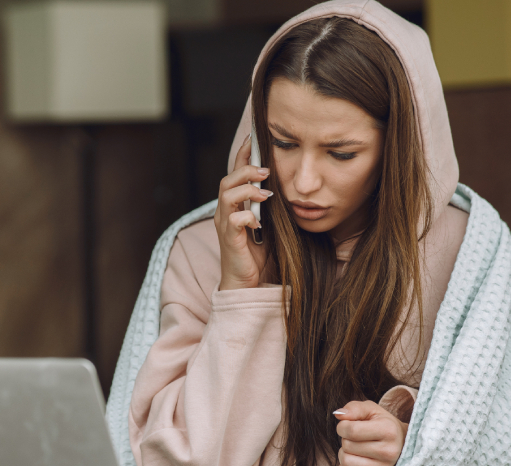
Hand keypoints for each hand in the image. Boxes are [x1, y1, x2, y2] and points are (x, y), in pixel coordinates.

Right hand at [214, 135, 272, 290]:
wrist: (246, 283)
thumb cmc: (257, 253)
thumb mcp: (267, 223)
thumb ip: (270, 206)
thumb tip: (284, 185)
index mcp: (233, 206)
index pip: (234, 174)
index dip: (242, 155)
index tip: (253, 138)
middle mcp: (225, 213)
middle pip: (226, 180)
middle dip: (246, 170)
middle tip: (266, 170)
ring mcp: (225, 226)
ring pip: (227, 195)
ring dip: (247, 189)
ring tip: (266, 193)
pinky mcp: (230, 240)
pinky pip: (234, 220)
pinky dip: (247, 216)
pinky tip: (259, 221)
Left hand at [333, 400, 407, 465]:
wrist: (401, 443)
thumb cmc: (382, 423)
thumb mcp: (371, 410)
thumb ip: (354, 408)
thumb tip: (338, 415)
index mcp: (388, 430)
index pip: (351, 431)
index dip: (342, 426)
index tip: (347, 425)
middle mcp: (389, 452)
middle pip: (347, 446)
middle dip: (345, 440)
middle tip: (355, 438)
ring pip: (346, 463)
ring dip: (344, 454)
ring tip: (355, 449)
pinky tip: (353, 462)